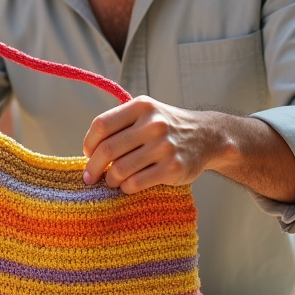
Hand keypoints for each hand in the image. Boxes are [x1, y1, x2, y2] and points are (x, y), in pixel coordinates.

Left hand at [81, 97, 220, 193]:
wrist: (206, 137)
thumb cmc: (167, 127)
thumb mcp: (146, 113)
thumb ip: (120, 124)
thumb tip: (89, 151)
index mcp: (141, 107)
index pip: (101, 125)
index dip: (89, 143)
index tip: (88, 154)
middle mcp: (153, 124)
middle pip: (107, 150)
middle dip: (93, 167)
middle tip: (90, 177)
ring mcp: (164, 147)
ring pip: (119, 169)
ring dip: (110, 179)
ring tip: (111, 181)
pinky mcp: (173, 168)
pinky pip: (136, 183)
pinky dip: (125, 187)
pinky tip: (127, 185)